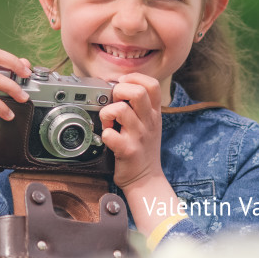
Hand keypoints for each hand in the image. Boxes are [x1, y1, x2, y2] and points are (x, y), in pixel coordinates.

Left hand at [99, 73, 164, 189]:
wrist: (146, 179)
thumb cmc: (144, 149)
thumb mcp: (150, 124)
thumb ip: (140, 106)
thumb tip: (119, 87)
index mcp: (154, 113)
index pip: (151, 84)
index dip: (134, 78)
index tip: (122, 84)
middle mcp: (149, 122)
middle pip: (137, 92)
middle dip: (118, 91)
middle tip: (113, 102)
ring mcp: (139, 136)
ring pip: (120, 110)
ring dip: (107, 113)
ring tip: (108, 122)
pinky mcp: (127, 150)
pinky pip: (109, 134)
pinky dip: (104, 134)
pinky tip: (106, 138)